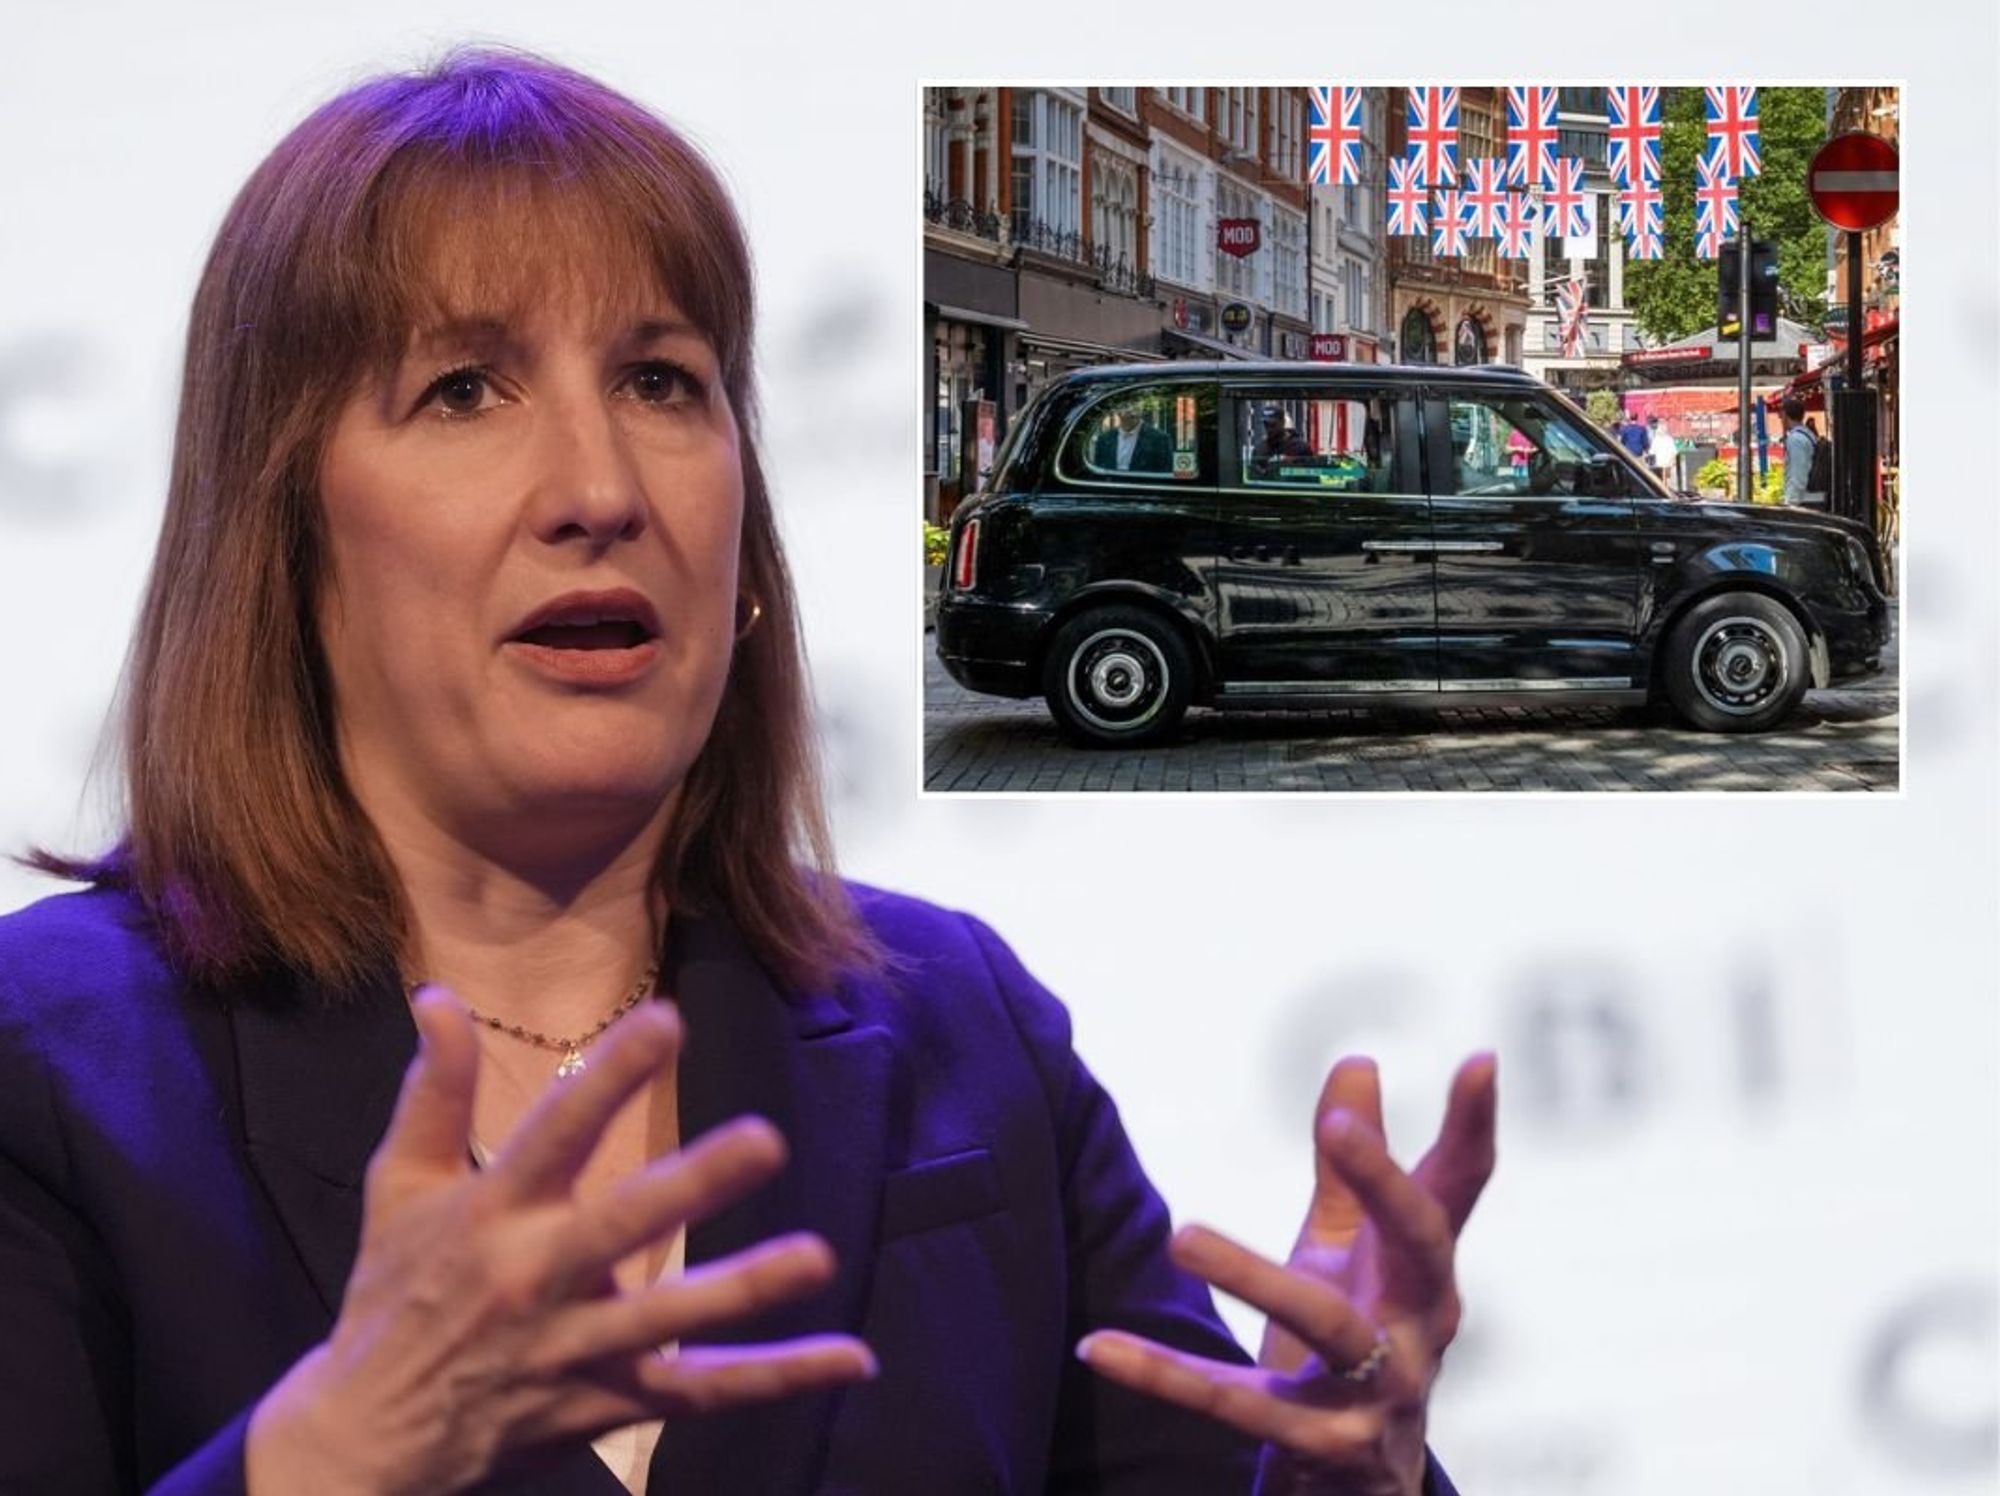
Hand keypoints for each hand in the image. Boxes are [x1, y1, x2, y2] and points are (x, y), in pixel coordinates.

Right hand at [245, 989, 875, 1495]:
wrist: (367, 1442)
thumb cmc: (392, 1296)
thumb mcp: (398, 1187)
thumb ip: (434, 1090)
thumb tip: (439, 995)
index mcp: (491, 1213)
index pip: (555, 1132)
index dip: (609, 1076)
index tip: (667, 1020)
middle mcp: (536, 1278)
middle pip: (623, 1225)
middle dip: (693, 1184)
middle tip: (766, 1141)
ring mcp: (577, 1348)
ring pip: (670, 1319)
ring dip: (744, 1288)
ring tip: (818, 1256)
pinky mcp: (608, 1403)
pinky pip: (702, 1393)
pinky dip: (777, 1377)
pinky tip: (852, 1357)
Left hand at [1077, 1053, 1496, 1495]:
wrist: (1359, 1490)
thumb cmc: (1356, 1348)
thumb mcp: (1352, 1257)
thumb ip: (1350, 1169)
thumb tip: (1357, 1060)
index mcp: (1424, 1272)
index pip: (1458, 1189)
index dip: (1473, 1125)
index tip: (1478, 1058)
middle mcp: (1419, 1328)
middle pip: (1420, 1247)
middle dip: (1385, 1185)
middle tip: (1337, 1130)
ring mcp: (1378, 1394)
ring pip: (1327, 1326)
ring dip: (1254, 1276)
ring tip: (1182, 1234)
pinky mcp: (1321, 1448)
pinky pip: (1237, 1408)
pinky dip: (1165, 1377)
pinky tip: (1098, 1347)